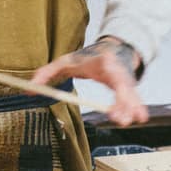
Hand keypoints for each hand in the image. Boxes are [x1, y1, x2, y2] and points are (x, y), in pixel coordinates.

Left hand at [30, 36, 147, 126]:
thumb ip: (47, 73)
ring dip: (133, 108)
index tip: (112, 109)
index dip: (115, 94)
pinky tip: (140, 117)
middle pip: (125, 90)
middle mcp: (119, 72)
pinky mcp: (129, 88)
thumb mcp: (65, 62)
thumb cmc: (87, 57)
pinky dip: (137, 107)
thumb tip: (30, 88)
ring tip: (136, 120)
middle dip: (125, 105)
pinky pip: (134, 99)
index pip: (113, 79)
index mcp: (105, 64)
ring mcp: (126, 80)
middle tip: (122, 121)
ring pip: (132, 95)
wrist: (112, 48)